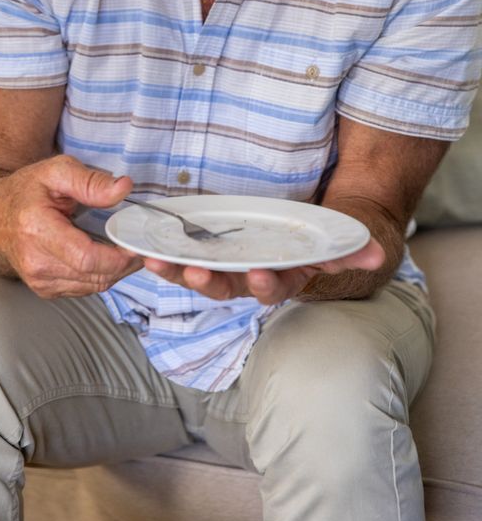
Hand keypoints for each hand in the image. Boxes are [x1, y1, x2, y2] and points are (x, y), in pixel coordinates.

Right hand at [0, 155, 142, 297]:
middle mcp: (35, 262)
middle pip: (93, 276)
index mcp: (36, 230)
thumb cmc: (26, 191)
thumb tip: (123, 188)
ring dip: (115, 271)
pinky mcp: (44, 290)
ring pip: (93, 286)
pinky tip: (104, 257)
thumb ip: (90, 181)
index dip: (117, 256)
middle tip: (140, 245)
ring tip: (124, 249)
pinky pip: (84, 289)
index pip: (85, 258)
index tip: (136, 244)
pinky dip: (100, 275)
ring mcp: (38, 280)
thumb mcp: (56, 171)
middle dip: (124, 264)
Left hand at [141, 237, 385, 304]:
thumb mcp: (334, 242)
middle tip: (197, 272)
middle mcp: (248, 281)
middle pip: (227, 288)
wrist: (297, 231)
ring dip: (176, 271)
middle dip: (210, 282)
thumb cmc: (314, 239)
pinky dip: (163, 255)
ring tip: (156, 261)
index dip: (266, 283)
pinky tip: (142, 249)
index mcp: (280, 278)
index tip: (259, 273)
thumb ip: (353, 249)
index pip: (273, 287)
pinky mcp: (204, 255)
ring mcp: (224, 270)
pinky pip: (181, 259)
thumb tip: (378, 253)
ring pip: (198, 276)